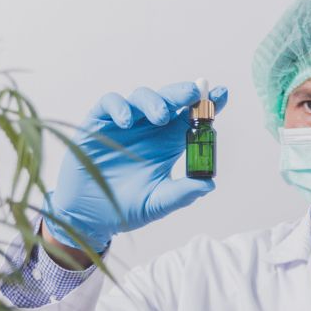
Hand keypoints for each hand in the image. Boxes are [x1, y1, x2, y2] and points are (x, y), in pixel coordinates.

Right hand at [42, 81, 228, 250]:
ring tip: (160, 117)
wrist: (88, 217)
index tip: (221, 94)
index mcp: (168, 143)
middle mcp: (148, 128)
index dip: (207, 104)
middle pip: (169, 100)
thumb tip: (208, 184)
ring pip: (142, 97)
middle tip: (193, 93)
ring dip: (154, 101)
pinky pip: (109, 103)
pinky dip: (119, 107)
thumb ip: (181, 194)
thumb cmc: (125, 208)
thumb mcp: (157, 203)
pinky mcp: (98, 123)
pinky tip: (126, 121)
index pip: (191, 117)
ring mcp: (123, 123)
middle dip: (182, 93)